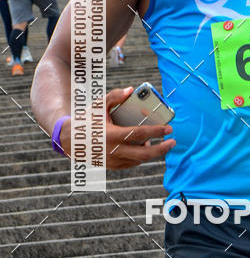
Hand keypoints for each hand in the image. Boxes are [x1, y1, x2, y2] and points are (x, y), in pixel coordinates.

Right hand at [60, 87, 175, 168]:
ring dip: (151, 153)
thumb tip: (132, 90)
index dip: (157, 132)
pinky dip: (140, 157)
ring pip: (139, 160)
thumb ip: (115, 96)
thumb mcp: (99, 105)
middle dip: (162, 148)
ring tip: (158, 143)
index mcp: (111, 135)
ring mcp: (112, 161)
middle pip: (144, 154)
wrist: (69, 139)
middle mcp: (113, 151)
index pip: (140, 134)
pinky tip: (144, 148)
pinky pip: (131, 164)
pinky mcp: (111, 167)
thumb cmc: (86, 119)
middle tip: (172, 141)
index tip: (169, 129)